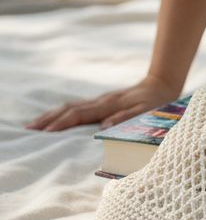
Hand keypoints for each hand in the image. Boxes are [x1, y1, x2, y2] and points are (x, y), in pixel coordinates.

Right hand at [25, 72, 183, 132]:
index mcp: (109, 106)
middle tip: (29, 130)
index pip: (80, 115)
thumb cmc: (156, 104)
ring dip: (51, 116)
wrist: (161, 85)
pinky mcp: (101, 102)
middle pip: (69, 110)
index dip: (63, 124)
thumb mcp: (147, 113)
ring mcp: (100, 101)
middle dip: (49, 120)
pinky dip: (61, 113)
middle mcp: (101, 102)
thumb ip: (127, 118)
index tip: (46, 133)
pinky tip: (52, 119)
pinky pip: (76, 107)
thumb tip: (104, 126)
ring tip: (33, 125)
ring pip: (70, 106)